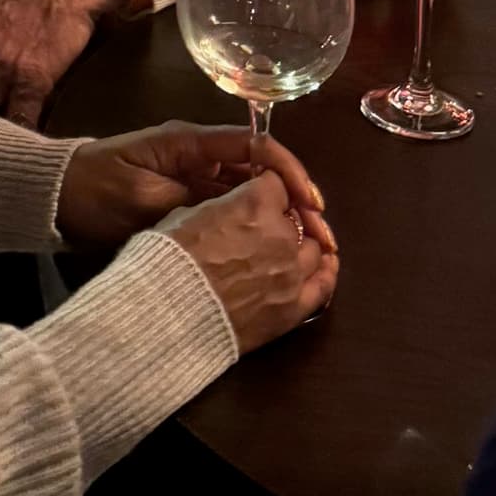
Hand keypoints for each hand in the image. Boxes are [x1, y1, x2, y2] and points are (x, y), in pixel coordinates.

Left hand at [56, 122, 334, 253]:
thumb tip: (234, 212)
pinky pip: (232, 216)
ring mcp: (195, 183)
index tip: (312, 204)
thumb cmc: (94, 189)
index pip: (255, 148)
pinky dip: (257, 232)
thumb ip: (187, 202)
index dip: (290, 173)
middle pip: (262, 174)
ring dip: (282, 221)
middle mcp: (200, 159)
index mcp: (191, 144)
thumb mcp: (140, 196)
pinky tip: (274, 256)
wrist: (55, 200)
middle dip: (296, 202)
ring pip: (252, 198)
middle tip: (324, 238)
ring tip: (311, 253)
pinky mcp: (188, 207)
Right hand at [161, 170, 338, 351]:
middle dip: (281, 218)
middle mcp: (282, 233)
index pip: (277, 182)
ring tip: (286, 250)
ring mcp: (292, 272)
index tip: (258, 193)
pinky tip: (324, 265)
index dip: (266, 188)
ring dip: (301, 245)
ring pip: (314, 248)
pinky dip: (326, 272)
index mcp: (255, 203)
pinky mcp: (294, 307)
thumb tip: (230, 211)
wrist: (168, 313)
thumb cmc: (170, 258)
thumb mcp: (188, 215)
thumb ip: (221, 208)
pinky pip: (324, 286)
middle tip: (262, 228)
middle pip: (296, 216)